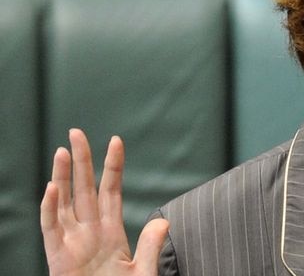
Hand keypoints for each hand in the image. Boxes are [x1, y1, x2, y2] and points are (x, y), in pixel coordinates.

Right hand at [40, 129, 168, 275]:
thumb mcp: (143, 272)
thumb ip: (150, 247)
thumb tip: (163, 222)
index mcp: (111, 231)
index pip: (110, 190)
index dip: (112, 166)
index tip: (116, 140)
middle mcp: (89, 231)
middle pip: (83, 187)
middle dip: (81, 160)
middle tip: (76, 132)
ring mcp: (72, 242)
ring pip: (64, 202)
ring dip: (62, 177)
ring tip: (63, 150)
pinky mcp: (57, 258)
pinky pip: (51, 229)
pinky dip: (50, 209)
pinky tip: (52, 188)